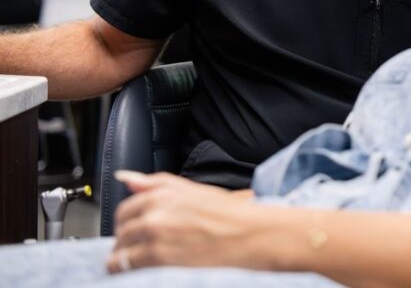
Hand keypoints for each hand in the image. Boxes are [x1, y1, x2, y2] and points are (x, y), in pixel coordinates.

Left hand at [106, 170, 272, 273]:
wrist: (250, 235)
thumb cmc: (229, 214)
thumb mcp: (194, 190)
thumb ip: (156, 183)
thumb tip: (126, 177)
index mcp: (162, 194)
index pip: (124, 210)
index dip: (128, 224)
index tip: (135, 233)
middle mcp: (154, 212)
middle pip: (121, 233)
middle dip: (126, 243)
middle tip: (143, 250)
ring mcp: (155, 235)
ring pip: (119, 253)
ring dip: (126, 260)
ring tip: (143, 264)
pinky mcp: (158, 258)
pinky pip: (127, 268)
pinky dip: (130, 272)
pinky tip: (144, 272)